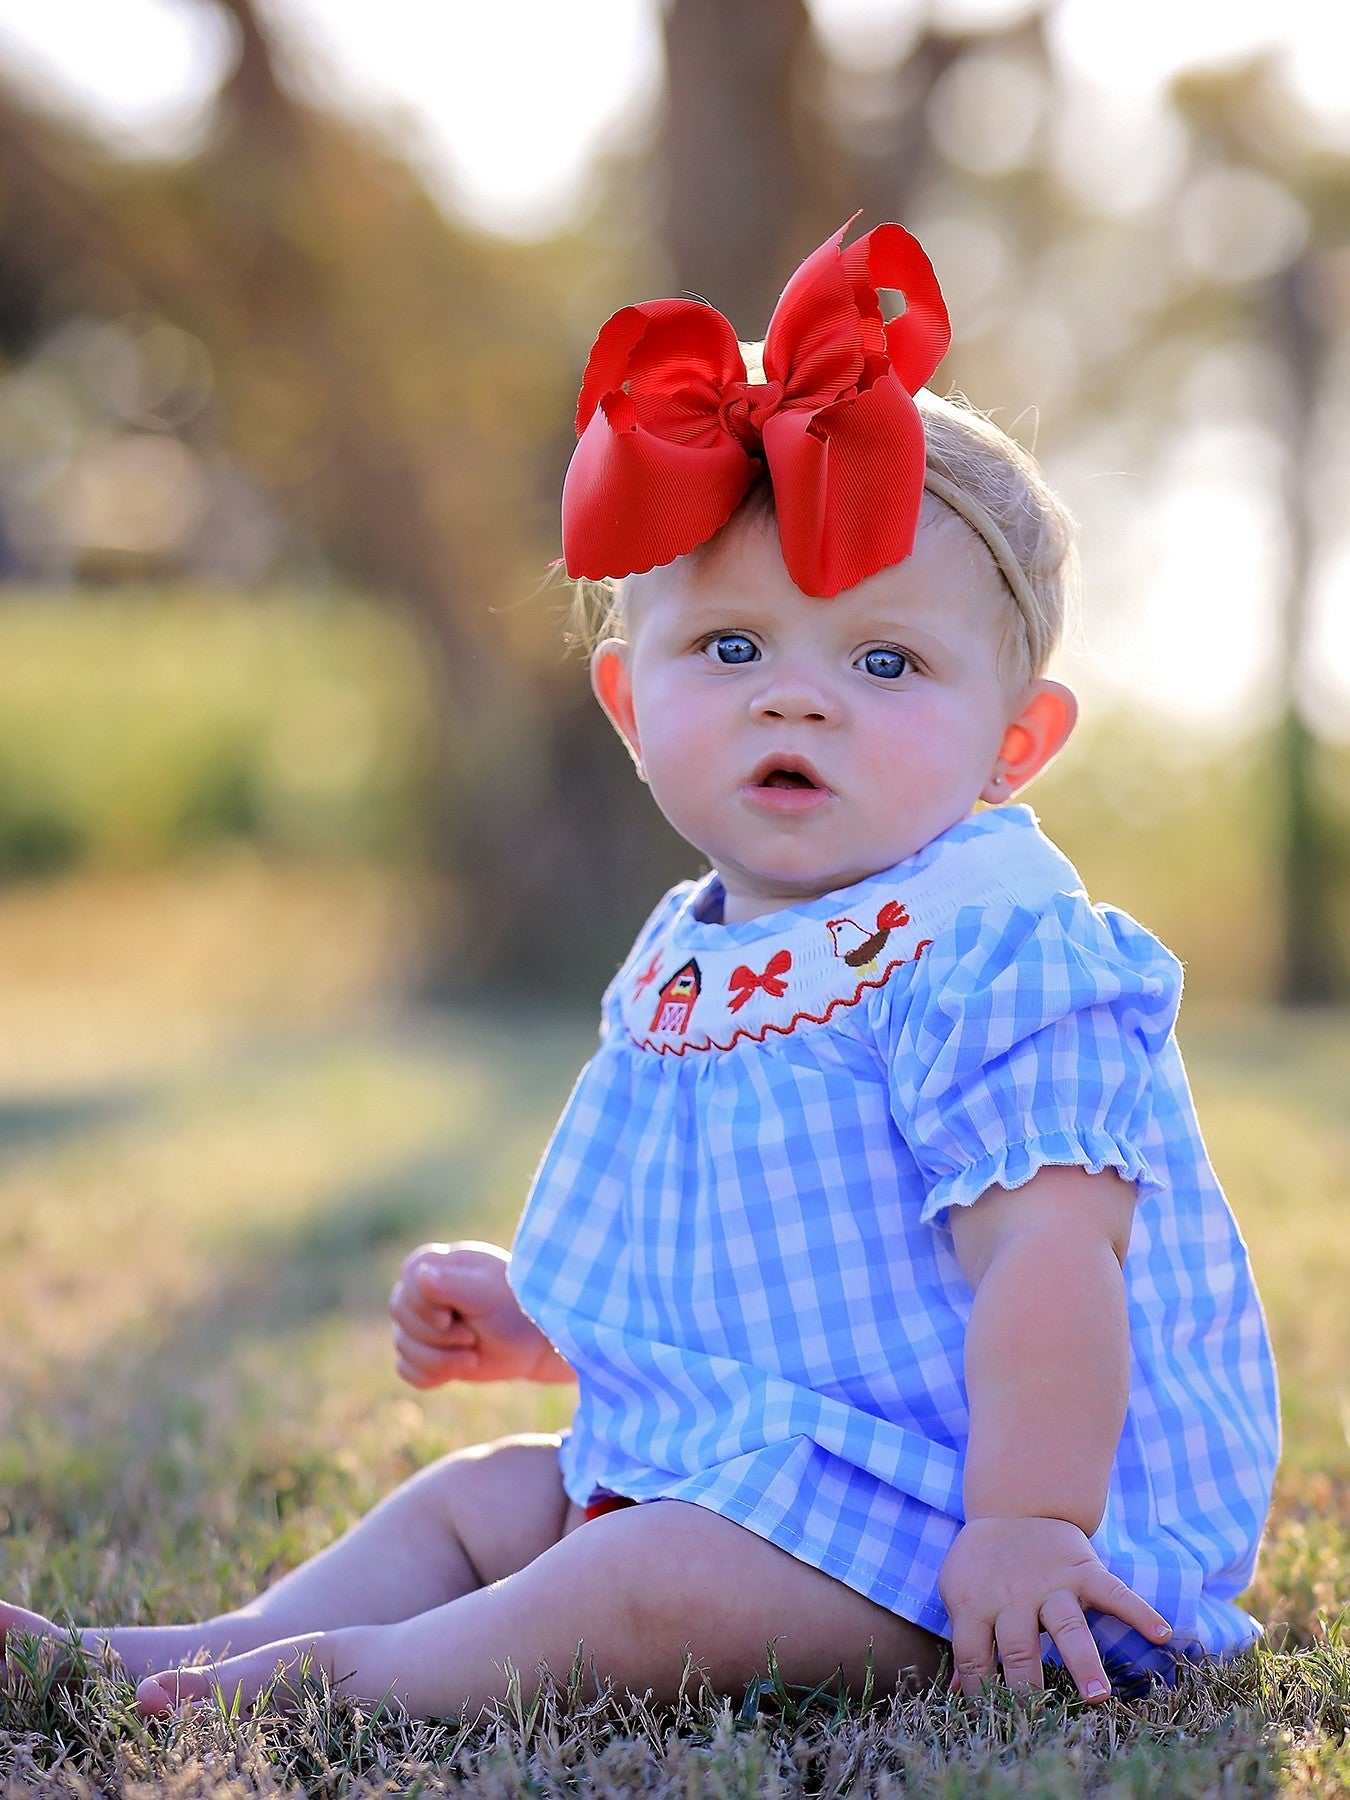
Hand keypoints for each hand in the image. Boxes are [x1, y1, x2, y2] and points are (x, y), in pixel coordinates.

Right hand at [389, 1240, 569, 1387]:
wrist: (536, 1342)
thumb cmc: (517, 1307)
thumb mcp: (488, 1294)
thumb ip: (453, 1284)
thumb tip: (419, 1275)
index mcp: (439, 1264)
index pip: (408, 1280)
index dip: (423, 1306)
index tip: (450, 1317)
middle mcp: (426, 1291)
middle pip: (400, 1314)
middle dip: (437, 1336)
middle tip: (472, 1337)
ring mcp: (424, 1322)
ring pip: (402, 1346)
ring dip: (438, 1360)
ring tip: (472, 1357)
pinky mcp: (427, 1351)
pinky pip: (406, 1369)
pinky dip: (430, 1375)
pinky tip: (458, 1370)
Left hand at [939, 1516, 1171, 1702]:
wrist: (1013, 1506)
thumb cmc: (984, 1564)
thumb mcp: (961, 1593)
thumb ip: (966, 1640)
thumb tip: (960, 1691)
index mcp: (975, 1603)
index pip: (974, 1656)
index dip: (981, 1691)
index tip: (993, 1723)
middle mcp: (1013, 1596)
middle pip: (1019, 1646)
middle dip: (1029, 1683)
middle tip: (1040, 1720)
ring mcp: (1051, 1583)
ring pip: (1067, 1624)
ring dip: (1082, 1660)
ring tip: (1098, 1695)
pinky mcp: (1083, 1568)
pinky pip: (1113, 1591)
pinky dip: (1138, 1610)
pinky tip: (1161, 1634)